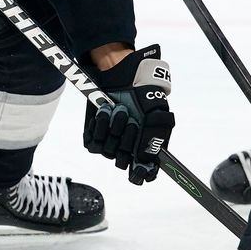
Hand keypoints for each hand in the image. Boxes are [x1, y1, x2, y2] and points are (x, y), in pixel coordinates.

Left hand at [83, 44, 174, 184]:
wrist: (123, 76)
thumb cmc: (144, 94)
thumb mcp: (157, 114)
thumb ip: (153, 139)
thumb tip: (146, 161)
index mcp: (145, 147)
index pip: (143, 173)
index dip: (140, 173)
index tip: (138, 168)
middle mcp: (128, 148)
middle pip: (123, 162)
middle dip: (126, 139)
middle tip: (130, 119)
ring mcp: (111, 142)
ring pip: (108, 151)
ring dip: (113, 128)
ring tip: (118, 109)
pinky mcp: (95, 134)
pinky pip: (92, 142)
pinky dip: (99, 126)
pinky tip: (105, 112)